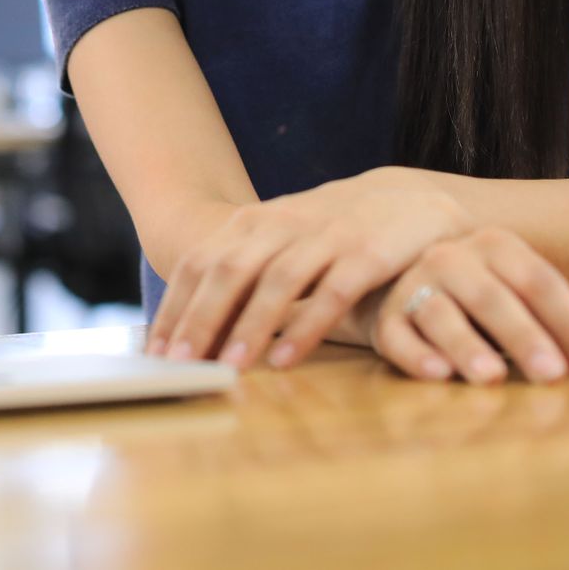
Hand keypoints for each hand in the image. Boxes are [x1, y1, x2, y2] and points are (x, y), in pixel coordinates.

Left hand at [148, 172, 471, 371]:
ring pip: (278, 281)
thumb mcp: (282, 242)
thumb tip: (191, 326)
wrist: (412, 201)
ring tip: (228, 368)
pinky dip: (307, 326)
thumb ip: (243, 273)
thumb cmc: (334, 233)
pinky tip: (287, 360)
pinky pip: (332, 292)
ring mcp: (326, 236)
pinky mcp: (368, 253)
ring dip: (249, 326)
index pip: (201, 264)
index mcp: (253, 223)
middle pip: (229, 271)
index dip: (176, 307)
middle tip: (179, 364)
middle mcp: (283, 225)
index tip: (155, 352)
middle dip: (200, 320)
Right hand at [355, 227, 568, 384]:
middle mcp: (451, 258)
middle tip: (553, 374)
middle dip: (524, 336)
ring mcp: (414, 286)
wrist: (399, 279)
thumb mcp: (513, 289)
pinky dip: (417, 356)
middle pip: (492, 297)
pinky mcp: (384, 320)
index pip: (539, 282)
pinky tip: (439, 374)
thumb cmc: (479, 296)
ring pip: (442, 315)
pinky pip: (397, 338)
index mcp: (494, 245)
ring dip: (468, 346)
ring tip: (493, 376)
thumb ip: (549, 317)